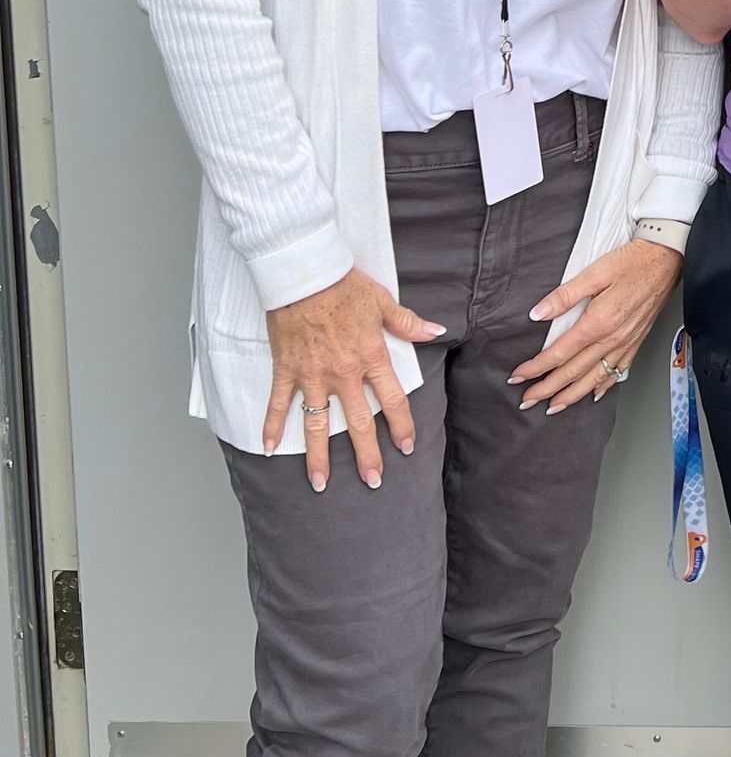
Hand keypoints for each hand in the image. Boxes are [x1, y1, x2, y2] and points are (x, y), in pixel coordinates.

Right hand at [263, 266, 446, 491]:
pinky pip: (278, 403)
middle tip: (372, 481)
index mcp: (371, 356)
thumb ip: (407, 323)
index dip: (401, 427)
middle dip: (367, 455)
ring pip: (318, 424)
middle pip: (359, 422)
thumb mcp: (382, 302)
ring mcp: (313, 374)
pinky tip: (268, 449)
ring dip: (319, 456)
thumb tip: (437, 331)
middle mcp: (344, 372)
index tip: (405, 448)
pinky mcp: (286, 369)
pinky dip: (271, 426)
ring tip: (320, 484)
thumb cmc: (345, 284)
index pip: (393, 400)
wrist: (305, 272)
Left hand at [509, 236, 682, 413]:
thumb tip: (538, 314)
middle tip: (527, 400)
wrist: (666, 261)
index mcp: (597, 322)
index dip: (536, 367)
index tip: (518, 376)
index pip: (559, 353)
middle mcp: (611, 339)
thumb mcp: (594, 273)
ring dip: (571, 396)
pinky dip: (603, 386)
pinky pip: (617, 372)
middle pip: (573, 372)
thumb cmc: (633, 263)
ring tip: (554, 407)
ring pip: (594, 379)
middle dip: (547, 389)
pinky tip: (594, 393)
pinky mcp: (636, 341)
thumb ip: (564, 296)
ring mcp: (625, 343)